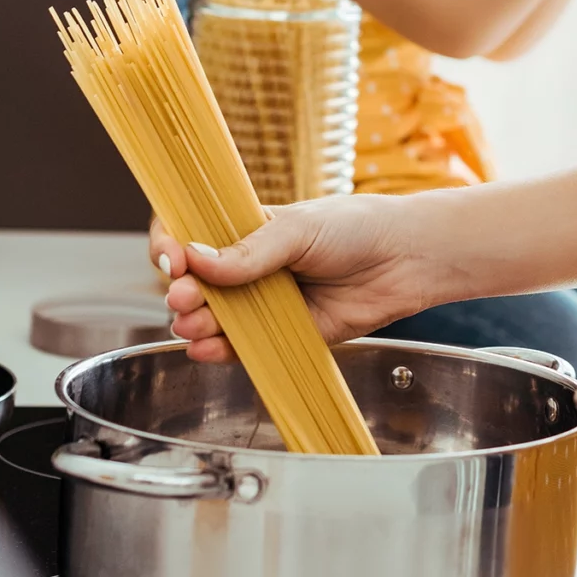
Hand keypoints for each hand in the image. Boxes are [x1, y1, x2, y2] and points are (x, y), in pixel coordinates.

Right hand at [151, 195, 439, 363]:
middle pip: (194, 282)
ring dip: (194, 321)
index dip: (172, 244)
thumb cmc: (355, 228)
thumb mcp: (299, 229)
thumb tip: (197, 261)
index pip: (190, 233)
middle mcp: (246, 266)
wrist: (404, 261)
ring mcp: (261, 301)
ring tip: (195, 321)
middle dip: (181, 289)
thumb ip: (250, 250)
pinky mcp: (279, 334)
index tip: (171, 255)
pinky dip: (218, 350)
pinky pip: (239, 347)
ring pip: (211, 316)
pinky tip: (206, 348)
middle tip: (184, 294)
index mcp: (245, 227)